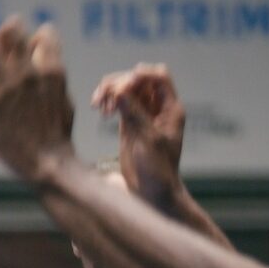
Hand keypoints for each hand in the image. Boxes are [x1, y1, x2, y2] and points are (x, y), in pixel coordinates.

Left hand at [0, 16, 75, 181]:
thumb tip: (40, 59)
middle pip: (12, 29)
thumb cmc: (56, 135)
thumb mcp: (63, 99)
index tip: (30, 52)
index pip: (44, 32)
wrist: (48, 162)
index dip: (35, 38)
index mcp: (51, 70)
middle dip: (4, 33)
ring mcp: (7, 86)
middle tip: (0, 50)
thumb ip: (50, 76)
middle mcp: (28, 72)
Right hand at [91, 64, 185, 206]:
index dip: (142, 75)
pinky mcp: (128, 123)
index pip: (159, 78)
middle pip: (138, 80)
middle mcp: (157, 108)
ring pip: (125, 89)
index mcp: (170, 109)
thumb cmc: (158, 169)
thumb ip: (134, 113)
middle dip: (120, 84)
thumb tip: (119, 90)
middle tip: (107, 100)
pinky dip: (107, 101)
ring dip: (110, 91)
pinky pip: (117, 102)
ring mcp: (142, 114)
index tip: (124, 84)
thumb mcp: (148, 139)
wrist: (152, 192)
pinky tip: (100, 109)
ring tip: (98, 105)